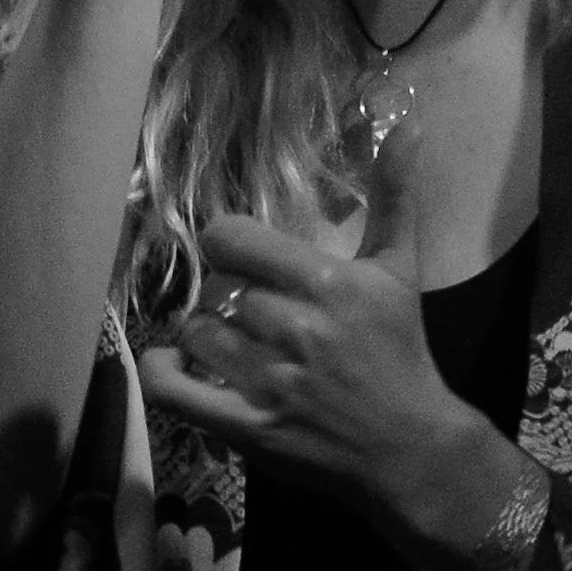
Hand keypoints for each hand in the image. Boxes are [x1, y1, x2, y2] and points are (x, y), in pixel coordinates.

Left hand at [135, 214, 477, 525]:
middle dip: (230, 299)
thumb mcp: (400, 270)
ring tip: (234, 344)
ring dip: (206, 336)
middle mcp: (295, 328)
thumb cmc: (401, 352)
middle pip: (216, 289)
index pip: (231, 238)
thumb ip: (395, 197)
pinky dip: (163, 373)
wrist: (409, 446)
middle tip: (254, 313)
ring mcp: (269, 382)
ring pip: (195, 334)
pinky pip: (175, 392)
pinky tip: (175, 366)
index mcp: (326, 282)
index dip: (227, 244)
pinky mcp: (249, 428)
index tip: (241, 257)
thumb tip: (407, 124)